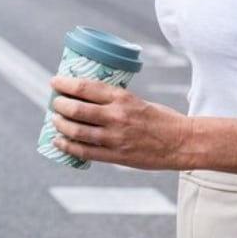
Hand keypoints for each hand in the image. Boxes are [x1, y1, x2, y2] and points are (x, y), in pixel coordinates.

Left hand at [48, 75, 189, 170]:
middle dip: (59, 105)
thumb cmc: (161, 119)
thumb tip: (87, 99)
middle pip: (76, 109)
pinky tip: (59, 142)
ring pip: (77, 131)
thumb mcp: (137, 101)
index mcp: (122, 97)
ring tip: (55, 121)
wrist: (182, 142)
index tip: (54, 82)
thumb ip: (115, 102)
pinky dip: (67, 146)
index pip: (85, 87)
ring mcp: (115, 137)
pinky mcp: (117, 156)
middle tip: (55, 103)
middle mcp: (117, 116)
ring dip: (60, 125)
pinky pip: (85, 152)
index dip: (65, 84)